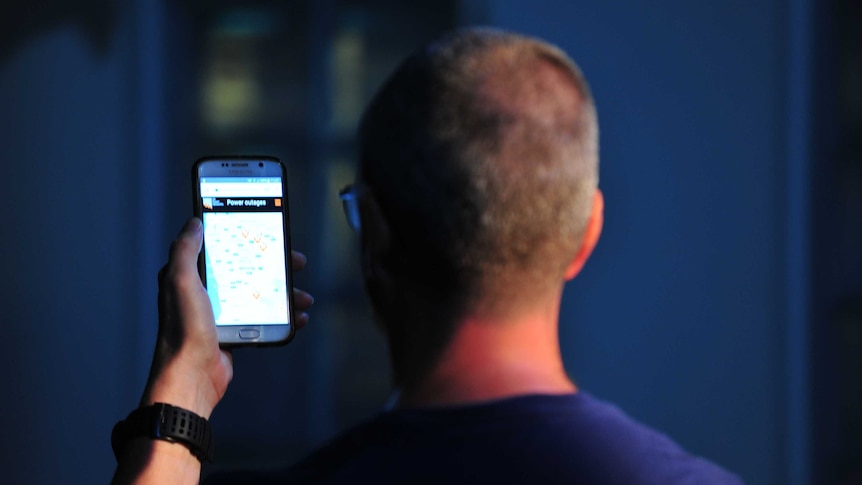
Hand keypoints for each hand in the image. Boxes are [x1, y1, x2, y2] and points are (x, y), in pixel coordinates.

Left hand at [113, 218, 312, 483]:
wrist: (191, 377)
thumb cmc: (183, 329)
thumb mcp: (180, 281)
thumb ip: (185, 250)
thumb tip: (194, 223)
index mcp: (190, 277)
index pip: (221, 249)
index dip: (244, 239)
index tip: (268, 233)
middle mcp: (205, 293)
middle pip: (248, 270)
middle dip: (275, 266)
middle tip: (296, 262)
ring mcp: (222, 314)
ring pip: (260, 294)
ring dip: (285, 294)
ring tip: (303, 297)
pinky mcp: (234, 333)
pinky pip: (264, 319)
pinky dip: (283, 317)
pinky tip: (298, 318)